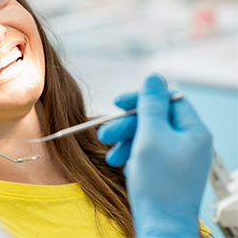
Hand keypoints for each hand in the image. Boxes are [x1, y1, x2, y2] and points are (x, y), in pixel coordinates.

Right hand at [98, 74, 212, 236]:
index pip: (168, 100)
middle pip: (155, 119)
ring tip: (110, 155)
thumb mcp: (150, 136)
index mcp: (194, 131)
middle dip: (127, 125)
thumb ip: (151, 104)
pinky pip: (148, 153)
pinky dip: (132, 155)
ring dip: (125, 142)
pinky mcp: (168, 171)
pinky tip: (122, 166)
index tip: (118, 103)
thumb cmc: (158, 186)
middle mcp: (190, 143)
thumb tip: (153, 77)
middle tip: (105, 134)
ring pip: (148, 137)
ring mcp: (180, 158)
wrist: (160, 227)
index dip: (142, 99)